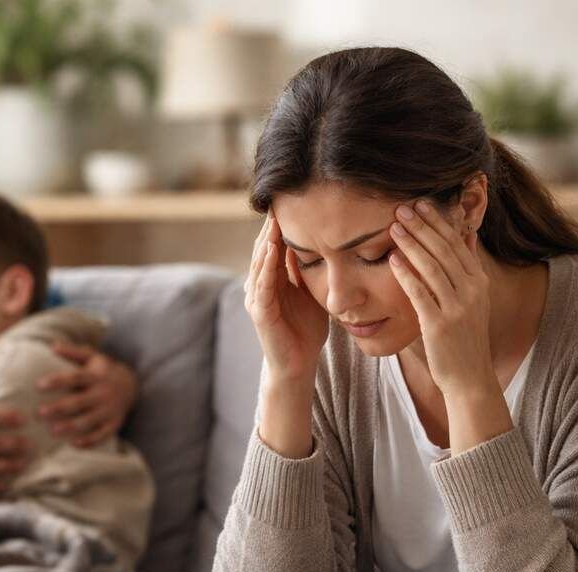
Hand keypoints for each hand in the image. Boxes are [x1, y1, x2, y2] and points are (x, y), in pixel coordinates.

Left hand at [36, 342, 137, 447]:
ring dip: (71, 426)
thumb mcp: (92, 357)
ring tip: (53, 430)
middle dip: (59, 408)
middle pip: (79, 402)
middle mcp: (103, 394)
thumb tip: (52, 346)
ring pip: (89, 421)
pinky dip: (89, 441)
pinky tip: (73, 444)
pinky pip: (102, 435)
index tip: (38, 385)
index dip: (57, 381)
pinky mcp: (114, 424)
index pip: (75, 378)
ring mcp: (109, 410)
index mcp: (95, 376)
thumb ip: (73, 352)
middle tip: (39, 412)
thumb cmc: (103, 371)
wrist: (131, 385)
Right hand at [245, 213, 329, 384]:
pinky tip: (271, 250)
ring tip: (272, 221)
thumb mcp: (311, 292)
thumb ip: (309, 270)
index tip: (288, 202)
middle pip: (263, 250)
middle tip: (277, 202)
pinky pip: (262, 285)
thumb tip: (320, 242)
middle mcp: (260, 286)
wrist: (299, 363)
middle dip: (269, 228)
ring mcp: (257, 299)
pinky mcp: (260, 313)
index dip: (279, 226)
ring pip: (259, 264)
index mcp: (273, 280)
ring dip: (265, 242)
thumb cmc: (306, 329)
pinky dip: (266, 266)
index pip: (273, 246)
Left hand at [387, 200, 498, 399]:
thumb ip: (468, 269)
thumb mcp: (474, 301)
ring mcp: (457, 308)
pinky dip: (406, 274)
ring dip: (411, 244)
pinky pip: (420, 293)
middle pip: (444, 250)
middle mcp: (472, 291)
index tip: (421, 204)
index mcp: (479, 282)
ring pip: (431, 267)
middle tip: (402, 208)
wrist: (470, 378)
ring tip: (394, 226)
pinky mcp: (440, 325)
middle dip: (422, 226)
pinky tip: (392, 260)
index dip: (438, 222)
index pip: (458, 243)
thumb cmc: (465, 338)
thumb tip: (467, 236)